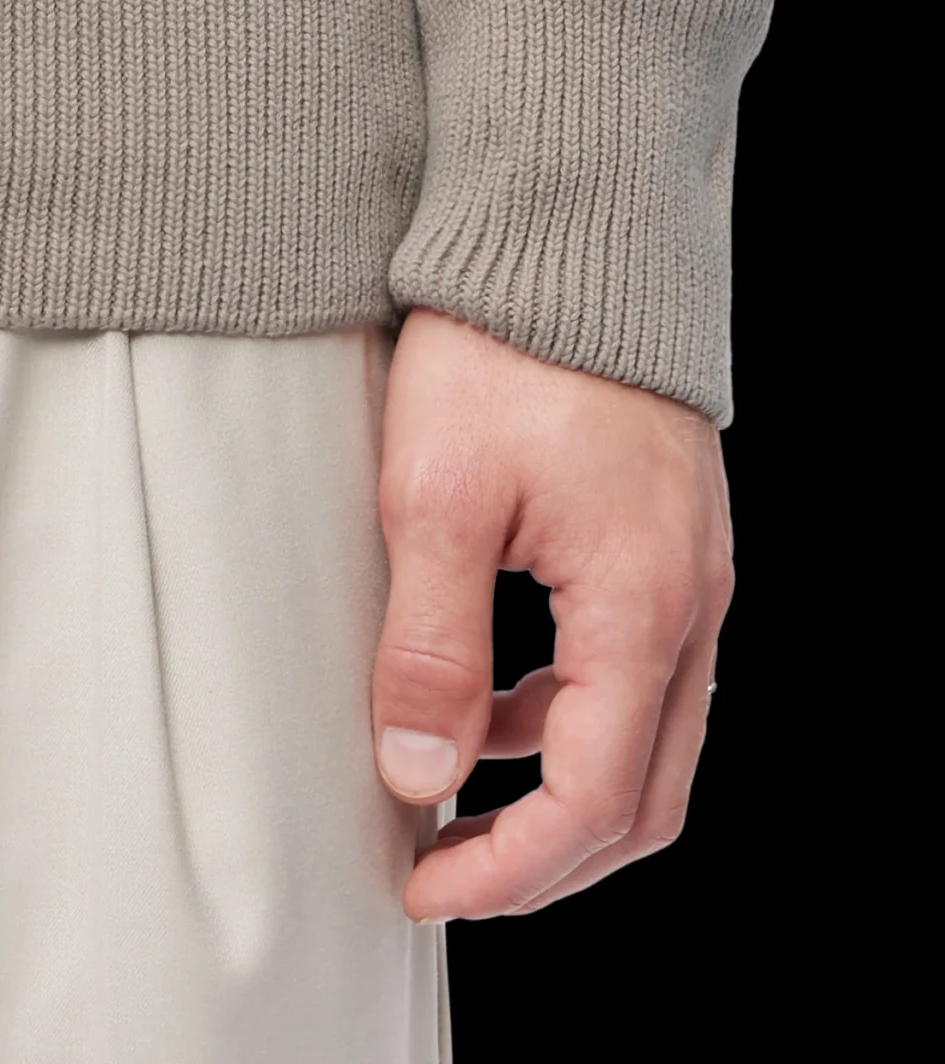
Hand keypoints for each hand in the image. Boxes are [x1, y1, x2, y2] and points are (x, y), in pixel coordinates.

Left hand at [371, 308, 732, 920]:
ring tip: (453, 791)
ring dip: (560, 789)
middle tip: (446, 871)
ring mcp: (692, 568)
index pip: (592, 800)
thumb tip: (419, 778)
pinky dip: (572, 714)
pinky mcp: (671, 536)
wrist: (568, 228)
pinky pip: (643, 670)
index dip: (508, 869)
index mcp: (640, 603)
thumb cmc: (503, 343)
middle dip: (546, 858)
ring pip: (651, 738)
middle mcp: (689, 599)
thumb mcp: (435, 497)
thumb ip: (432, 649)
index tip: (423, 883)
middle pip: (644, 796)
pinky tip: (495, 695)